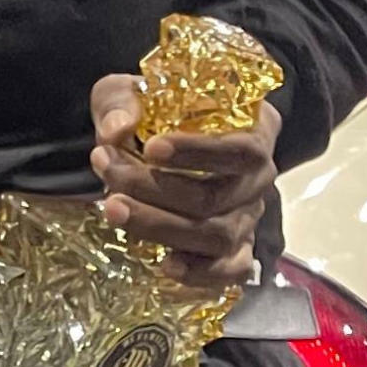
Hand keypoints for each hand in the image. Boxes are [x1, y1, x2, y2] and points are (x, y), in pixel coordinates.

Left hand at [90, 75, 283, 286]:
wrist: (151, 148)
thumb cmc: (151, 115)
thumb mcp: (130, 92)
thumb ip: (120, 102)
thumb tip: (116, 130)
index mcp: (253, 129)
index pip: (241, 147)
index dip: (199, 151)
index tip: (151, 147)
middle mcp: (259, 176)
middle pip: (218, 195)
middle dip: (156, 188)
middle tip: (108, 174)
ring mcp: (249, 216)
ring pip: (217, 234)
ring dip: (160, 226)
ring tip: (112, 209)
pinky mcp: (235, 250)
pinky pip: (230, 271)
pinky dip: (200, 273)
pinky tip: (164, 265)